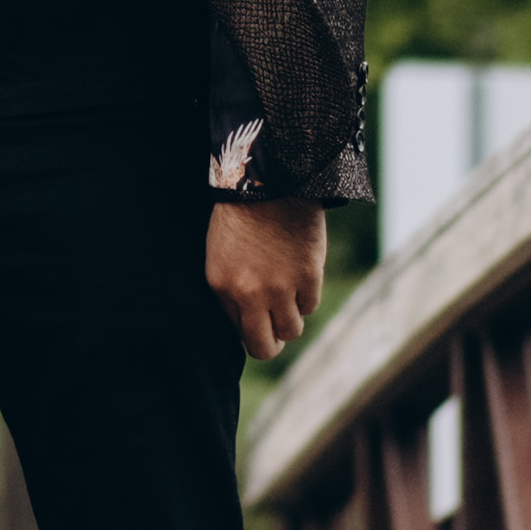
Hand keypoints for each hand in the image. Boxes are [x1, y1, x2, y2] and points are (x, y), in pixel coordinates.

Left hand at [205, 194, 325, 362]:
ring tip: (287, 295)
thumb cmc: (240, 218)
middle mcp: (250, 294)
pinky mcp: (308, 276)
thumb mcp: (220, 258)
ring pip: (292, 330)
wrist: (270, 182)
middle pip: (265, 347)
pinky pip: (310, 306)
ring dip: (290, 317)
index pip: (239, 336)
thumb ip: (231, 294)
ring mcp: (281, 288)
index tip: (256, 322)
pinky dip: (306, 295)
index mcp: (223, 289)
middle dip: (270, 343)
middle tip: (275, 331)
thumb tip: (246, 326)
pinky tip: (299, 274)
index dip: (250, 331)